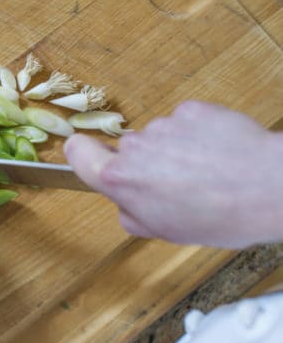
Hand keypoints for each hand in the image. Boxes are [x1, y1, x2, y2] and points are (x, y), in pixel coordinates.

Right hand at [64, 100, 282, 248]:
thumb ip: (133, 215)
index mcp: (120, 178)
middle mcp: (135, 147)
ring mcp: (164, 125)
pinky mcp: (191, 110)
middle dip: (147, 163)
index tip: (90, 157)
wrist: (267, 187)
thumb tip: (127, 205)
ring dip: (176, 151)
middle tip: (177, 185)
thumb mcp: (166, 232)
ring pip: (160, 137)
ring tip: (208, 173)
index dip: (83, 154)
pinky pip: (187, 122)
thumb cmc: (220, 215)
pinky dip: (198, 135)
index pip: (78, 152)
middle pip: (129, 150)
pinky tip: (219, 155)